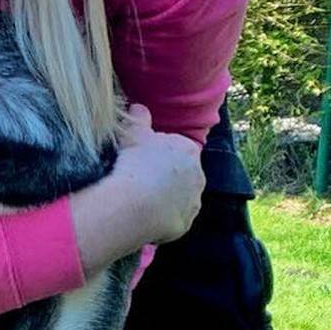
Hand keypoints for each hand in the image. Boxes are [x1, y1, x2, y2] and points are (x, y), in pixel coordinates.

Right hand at [70, 104, 204, 275]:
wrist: (135, 203)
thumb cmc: (134, 163)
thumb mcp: (132, 134)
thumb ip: (138, 118)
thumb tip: (138, 106)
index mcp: (188, 149)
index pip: (176, 148)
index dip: (157, 154)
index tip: (141, 159)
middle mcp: (199, 174)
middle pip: (181, 173)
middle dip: (165, 176)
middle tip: (139, 179)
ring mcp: (194, 200)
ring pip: (179, 197)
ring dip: (165, 197)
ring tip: (140, 200)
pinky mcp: (187, 222)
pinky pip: (174, 217)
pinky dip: (162, 217)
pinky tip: (145, 215)